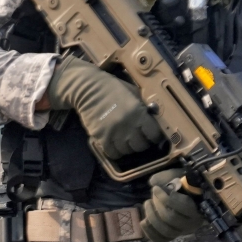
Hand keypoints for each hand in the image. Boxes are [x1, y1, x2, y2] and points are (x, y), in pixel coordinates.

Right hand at [48, 57, 162, 158]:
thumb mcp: (133, 93)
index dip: (155, 136)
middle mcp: (127, 125)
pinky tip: (115, 144)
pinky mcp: (100, 138)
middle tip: (138, 137)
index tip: (152, 134)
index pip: (154, 134)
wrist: (87, 88)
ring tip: (125, 140)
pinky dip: (115, 151)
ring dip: (128, 147)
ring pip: (127, 151)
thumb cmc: (112, 88)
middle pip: (141, 146)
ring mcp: (113, 133)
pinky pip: (113, 153)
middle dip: (141, 142)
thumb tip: (154, 119)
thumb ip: (144, 107)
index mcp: (138, 112)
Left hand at [141, 168, 204, 241]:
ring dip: (151, 216)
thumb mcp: (176, 175)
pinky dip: (150, 233)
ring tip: (147, 203)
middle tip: (152, 195)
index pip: (183, 206)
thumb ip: (167, 176)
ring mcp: (182, 231)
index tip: (155, 188)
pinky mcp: (173, 235)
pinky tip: (143, 221)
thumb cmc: (182, 184)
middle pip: (171, 218)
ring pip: (166, 231)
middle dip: (157, 205)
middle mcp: (192, 223)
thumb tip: (153, 182)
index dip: (166, 198)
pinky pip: (161, 240)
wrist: (186, 195)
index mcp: (198, 207)